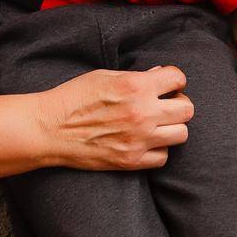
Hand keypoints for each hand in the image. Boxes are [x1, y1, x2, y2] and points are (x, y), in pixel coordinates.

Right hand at [38, 65, 193, 170]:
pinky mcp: (131, 161)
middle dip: (178, 104)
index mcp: (135, 85)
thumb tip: (160, 76)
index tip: (168, 85)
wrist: (49, 129)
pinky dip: (158, 150)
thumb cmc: (74, 97)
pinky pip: (163, 157)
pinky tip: (145, 142)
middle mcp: (142, 112)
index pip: (178, 78)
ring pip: (181, 134)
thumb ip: (137, 77)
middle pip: (187, 109)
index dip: (174, 80)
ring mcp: (138, 139)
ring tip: (157, 125)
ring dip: (172, 128)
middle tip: (166, 106)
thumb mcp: (105, 76)